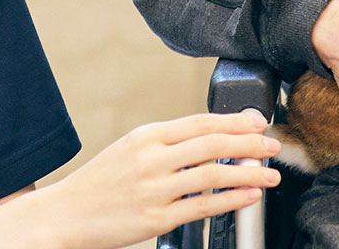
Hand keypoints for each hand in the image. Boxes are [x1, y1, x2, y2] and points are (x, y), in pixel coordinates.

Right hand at [28, 110, 280, 248]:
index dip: (235, 120)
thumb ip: (167, 143)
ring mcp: (154, 189)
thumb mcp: (130, 150)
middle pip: (212, 144)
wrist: (65, 214)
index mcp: (146, 136)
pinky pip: (203, 207)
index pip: (200, 121)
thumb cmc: (99, 184)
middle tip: (273, 146)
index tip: (259, 122)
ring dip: (249, 173)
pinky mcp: (156, 218)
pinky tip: (250, 196)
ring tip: (270, 174)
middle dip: (250, 143)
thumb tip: (211, 138)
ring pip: (213, 174)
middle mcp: (151, 158)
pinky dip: (232, 200)